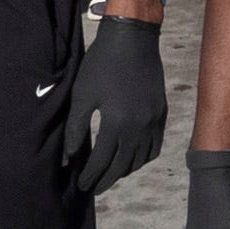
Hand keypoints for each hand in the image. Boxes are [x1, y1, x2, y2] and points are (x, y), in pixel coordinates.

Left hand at [53, 9, 167, 193]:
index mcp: (116, 123)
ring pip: (140, 159)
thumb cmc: (101, 65)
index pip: (102, 161)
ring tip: (110, 175)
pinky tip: (132, 159)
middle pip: (122, 166)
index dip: (90, 176)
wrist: (132, 39)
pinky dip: (143, 158)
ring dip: (124, 171)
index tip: (80, 185)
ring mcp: (153, 122)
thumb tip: (68, 159)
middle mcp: (138, 128)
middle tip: (93, 189)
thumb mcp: (82, 96)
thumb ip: (75, 130)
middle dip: (106, 180)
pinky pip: (155, 147)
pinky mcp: (161, 114)